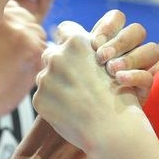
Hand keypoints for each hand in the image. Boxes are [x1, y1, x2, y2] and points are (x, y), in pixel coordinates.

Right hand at [0, 0, 45, 128]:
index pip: (13, 9)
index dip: (11, 26)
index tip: (6, 41)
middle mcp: (8, 17)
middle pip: (28, 19)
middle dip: (23, 34)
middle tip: (12, 54)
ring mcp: (23, 34)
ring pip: (38, 33)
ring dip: (32, 46)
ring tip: (16, 64)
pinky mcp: (35, 52)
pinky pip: (45, 50)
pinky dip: (38, 60)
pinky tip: (22, 71)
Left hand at [34, 21, 154, 152]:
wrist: (112, 129)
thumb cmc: (118, 95)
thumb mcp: (111, 63)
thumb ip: (89, 52)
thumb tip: (73, 48)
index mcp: (76, 42)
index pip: (65, 29)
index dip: (71, 40)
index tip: (77, 52)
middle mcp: (57, 55)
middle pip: (52, 53)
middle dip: (61, 64)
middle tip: (77, 81)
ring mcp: (45, 78)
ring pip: (46, 76)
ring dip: (56, 84)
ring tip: (76, 99)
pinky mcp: (39, 99)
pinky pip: (43, 97)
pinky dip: (53, 103)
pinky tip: (70, 111)